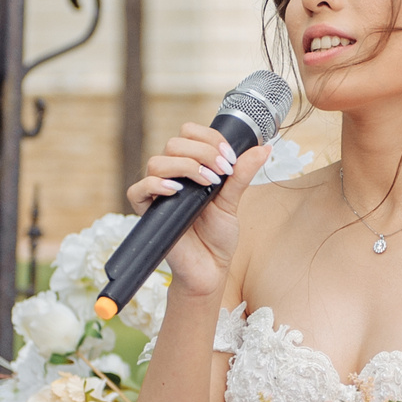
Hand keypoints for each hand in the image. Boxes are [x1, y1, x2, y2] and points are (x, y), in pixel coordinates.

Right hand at [124, 124, 270, 297]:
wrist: (209, 268)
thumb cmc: (217, 236)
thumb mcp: (233, 201)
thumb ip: (242, 174)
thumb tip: (264, 148)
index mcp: (190, 167)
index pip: (189, 133)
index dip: (209, 138)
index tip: (229, 157)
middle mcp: (172, 176)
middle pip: (174, 143)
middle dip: (203, 152)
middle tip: (223, 171)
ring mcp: (158, 193)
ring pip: (157, 161)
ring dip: (186, 166)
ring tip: (208, 183)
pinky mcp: (148, 213)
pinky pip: (138, 190)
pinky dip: (155, 185)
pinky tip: (176, 190)